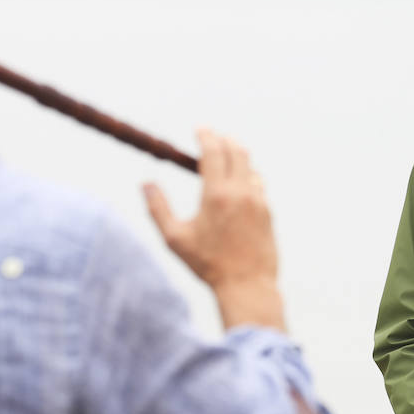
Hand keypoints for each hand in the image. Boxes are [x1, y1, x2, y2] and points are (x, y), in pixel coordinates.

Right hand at [144, 128, 284, 329]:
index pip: (213, 152)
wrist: (247, 285)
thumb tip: (145, 184)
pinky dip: (249, 177)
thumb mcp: (174, 238)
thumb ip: (157, 208)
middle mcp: (241, 193)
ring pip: (250, 168)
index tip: (200, 129)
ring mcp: (258, 202)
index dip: (206, 136)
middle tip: (214, 136)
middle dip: (224, 141)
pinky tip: (243, 180)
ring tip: (228, 153)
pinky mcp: (268, 213)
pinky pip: (259, 186)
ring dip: (238, 157)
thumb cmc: (207, 264)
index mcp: (216, 194)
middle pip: (236, 152)